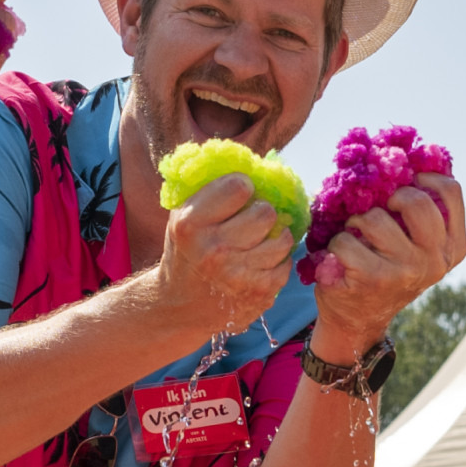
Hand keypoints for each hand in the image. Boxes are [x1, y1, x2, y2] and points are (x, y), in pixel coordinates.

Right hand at [149, 173, 296, 337]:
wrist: (179, 305)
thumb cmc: (187, 250)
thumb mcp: (183, 216)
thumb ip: (211, 188)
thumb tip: (256, 161)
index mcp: (191, 224)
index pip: (239, 186)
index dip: (243, 187)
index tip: (239, 195)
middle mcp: (213, 250)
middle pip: (265, 213)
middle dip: (262, 213)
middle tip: (252, 220)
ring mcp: (238, 276)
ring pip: (282, 239)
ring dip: (274, 238)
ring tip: (259, 241)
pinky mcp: (258, 294)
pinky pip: (286, 265)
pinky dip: (276, 263)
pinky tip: (259, 264)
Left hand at [311, 173, 465, 351]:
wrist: (358, 319)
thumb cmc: (384, 269)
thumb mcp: (414, 245)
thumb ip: (420, 213)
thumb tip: (403, 159)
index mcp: (452, 247)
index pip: (451, 192)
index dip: (425, 176)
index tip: (408, 179)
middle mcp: (435, 260)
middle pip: (416, 200)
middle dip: (388, 198)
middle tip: (377, 211)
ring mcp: (406, 271)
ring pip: (374, 218)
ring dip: (355, 223)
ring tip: (356, 238)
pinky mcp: (374, 279)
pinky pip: (346, 240)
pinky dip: (336, 244)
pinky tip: (341, 259)